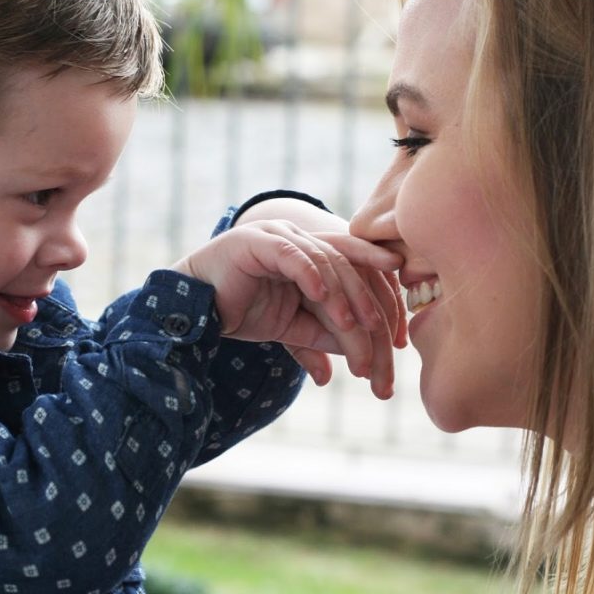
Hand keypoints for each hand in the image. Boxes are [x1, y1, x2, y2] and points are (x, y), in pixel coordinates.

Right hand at [171, 219, 403, 398]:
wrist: (195, 307)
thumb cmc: (242, 311)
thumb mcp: (294, 328)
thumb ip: (326, 335)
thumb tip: (364, 358)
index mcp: (314, 256)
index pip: (359, 272)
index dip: (382, 299)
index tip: (398, 339)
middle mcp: (302, 239)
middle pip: (349, 268)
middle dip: (367, 306)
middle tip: (381, 339)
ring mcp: (281, 235)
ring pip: (325, 261)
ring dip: (342, 296)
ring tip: (352, 325)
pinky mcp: (258, 240)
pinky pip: (291, 254)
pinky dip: (310, 273)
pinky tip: (322, 296)